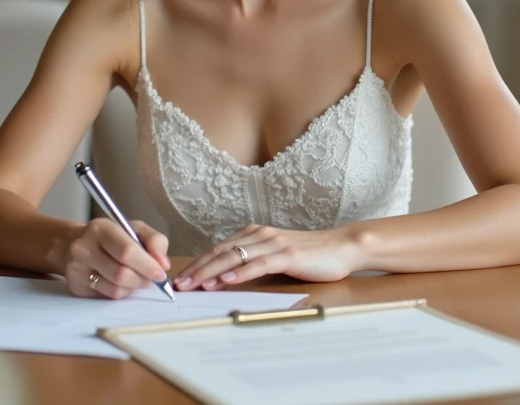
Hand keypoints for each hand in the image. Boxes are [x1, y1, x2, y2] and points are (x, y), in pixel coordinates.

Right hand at [59, 218, 170, 298]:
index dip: (147, 265)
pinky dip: (123, 292)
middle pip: (121, 273)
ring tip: (139, 278)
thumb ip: (154, 240)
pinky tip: (124, 283)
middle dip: (143, 279)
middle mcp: (84, 249)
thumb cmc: (110, 236)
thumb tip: (163, 264)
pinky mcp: (76, 287)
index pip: (126, 250)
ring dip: (134, 287)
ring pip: (116, 288)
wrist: (72, 244)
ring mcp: (77, 270)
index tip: (161, 273)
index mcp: (100, 229)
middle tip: (153, 279)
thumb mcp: (133, 228)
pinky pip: (108, 296)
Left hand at [174, 224, 361, 290]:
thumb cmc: (310, 256)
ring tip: (194, 284)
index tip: (179, 278)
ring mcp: (274, 243)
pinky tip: (227, 279)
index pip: (218, 249)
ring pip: (235, 256)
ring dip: (211, 271)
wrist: (342, 247)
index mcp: (254, 234)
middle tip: (177, 284)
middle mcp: (260, 235)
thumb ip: (250, 264)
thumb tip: (220, 279)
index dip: (196, 263)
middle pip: (220, 252)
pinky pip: (259, 263)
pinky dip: (241, 271)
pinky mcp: (288, 255)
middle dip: (196, 268)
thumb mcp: (274, 258)